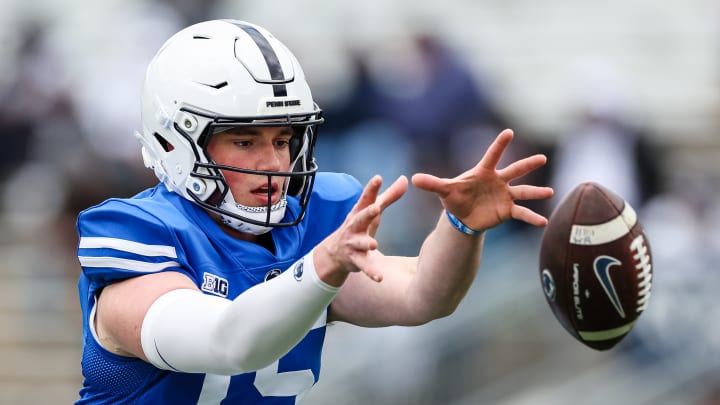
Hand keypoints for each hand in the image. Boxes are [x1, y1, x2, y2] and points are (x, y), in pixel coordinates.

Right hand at [316, 175, 407, 284]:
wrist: (335, 253)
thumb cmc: (359, 226)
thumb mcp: (372, 211)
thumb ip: (389, 196)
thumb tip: (406, 178)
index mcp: (360, 212)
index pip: (366, 198)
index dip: (371, 188)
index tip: (378, 178)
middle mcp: (354, 226)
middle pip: (360, 218)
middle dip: (367, 213)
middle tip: (375, 208)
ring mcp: (353, 243)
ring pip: (360, 243)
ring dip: (365, 243)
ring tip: (373, 244)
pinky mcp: (356, 260)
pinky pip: (364, 266)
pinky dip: (371, 272)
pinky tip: (379, 277)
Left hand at [412, 129, 552, 230]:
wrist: (463, 216)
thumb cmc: (455, 197)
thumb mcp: (444, 190)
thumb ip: (432, 184)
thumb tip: (412, 179)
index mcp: (483, 172)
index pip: (492, 156)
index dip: (499, 145)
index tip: (509, 132)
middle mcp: (498, 181)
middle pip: (514, 171)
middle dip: (527, 165)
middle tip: (542, 159)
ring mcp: (505, 195)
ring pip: (523, 191)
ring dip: (536, 192)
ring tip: (550, 192)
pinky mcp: (507, 210)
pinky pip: (521, 213)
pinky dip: (532, 217)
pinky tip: (543, 222)